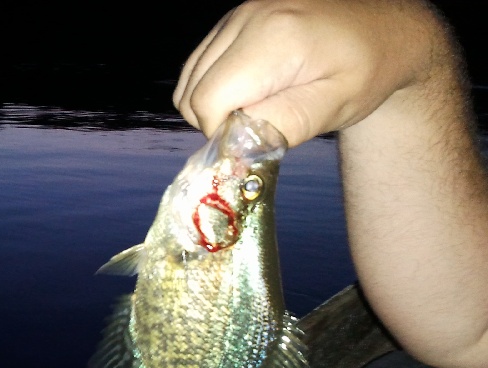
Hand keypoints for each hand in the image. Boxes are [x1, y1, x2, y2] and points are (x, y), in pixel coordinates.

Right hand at [173, 0, 440, 145]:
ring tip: (257, 106)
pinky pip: (200, 65)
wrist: (384, 28)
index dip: (224, 132)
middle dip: (217, 120)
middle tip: (258, 126)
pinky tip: (252, 89)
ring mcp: (237, 15)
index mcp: (273, 39)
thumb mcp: (334, 107)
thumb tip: (235, 146)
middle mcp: (247, 18)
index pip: (208, 102)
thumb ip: (283, 127)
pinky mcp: (234, 19)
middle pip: (191, 93)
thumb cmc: (366, 70)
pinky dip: (216, 86)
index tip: (256, 138)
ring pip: (189, 81)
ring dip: (214, 105)